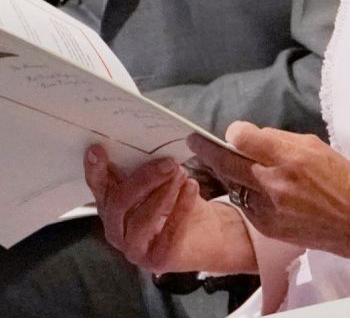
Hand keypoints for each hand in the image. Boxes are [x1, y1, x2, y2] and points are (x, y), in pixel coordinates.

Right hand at [84, 145, 256, 274]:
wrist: (208, 231)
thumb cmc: (181, 198)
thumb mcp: (166, 177)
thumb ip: (153, 161)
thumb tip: (151, 137)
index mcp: (114, 203)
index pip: (100, 186)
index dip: (95, 170)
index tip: (97, 149)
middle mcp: (117, 227)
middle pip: (118, 203)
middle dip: (143, 179)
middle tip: (169, 163)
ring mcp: (134, 247)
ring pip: (140, 219)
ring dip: (163, 192)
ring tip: (182, 173)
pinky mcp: (157, 259)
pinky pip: (167, 233)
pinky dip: (181, 207)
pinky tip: (192, 187)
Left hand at [189, 122, 349, 270]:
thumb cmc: (342, 178)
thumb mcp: (316, 147)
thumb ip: (282, 142)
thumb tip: (254, 137)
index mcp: (290, 157)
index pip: (246, 139)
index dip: (235, 132)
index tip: (232, 131)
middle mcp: (274, 182)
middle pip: (229, 163)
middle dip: (208, 150)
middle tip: (193, 141)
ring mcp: (267, 208)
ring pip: (234, 185)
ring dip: (225, 173)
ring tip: (218, 162)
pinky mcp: (266, 226)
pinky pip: (245, 204)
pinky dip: (244, 192)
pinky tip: (248, 186)